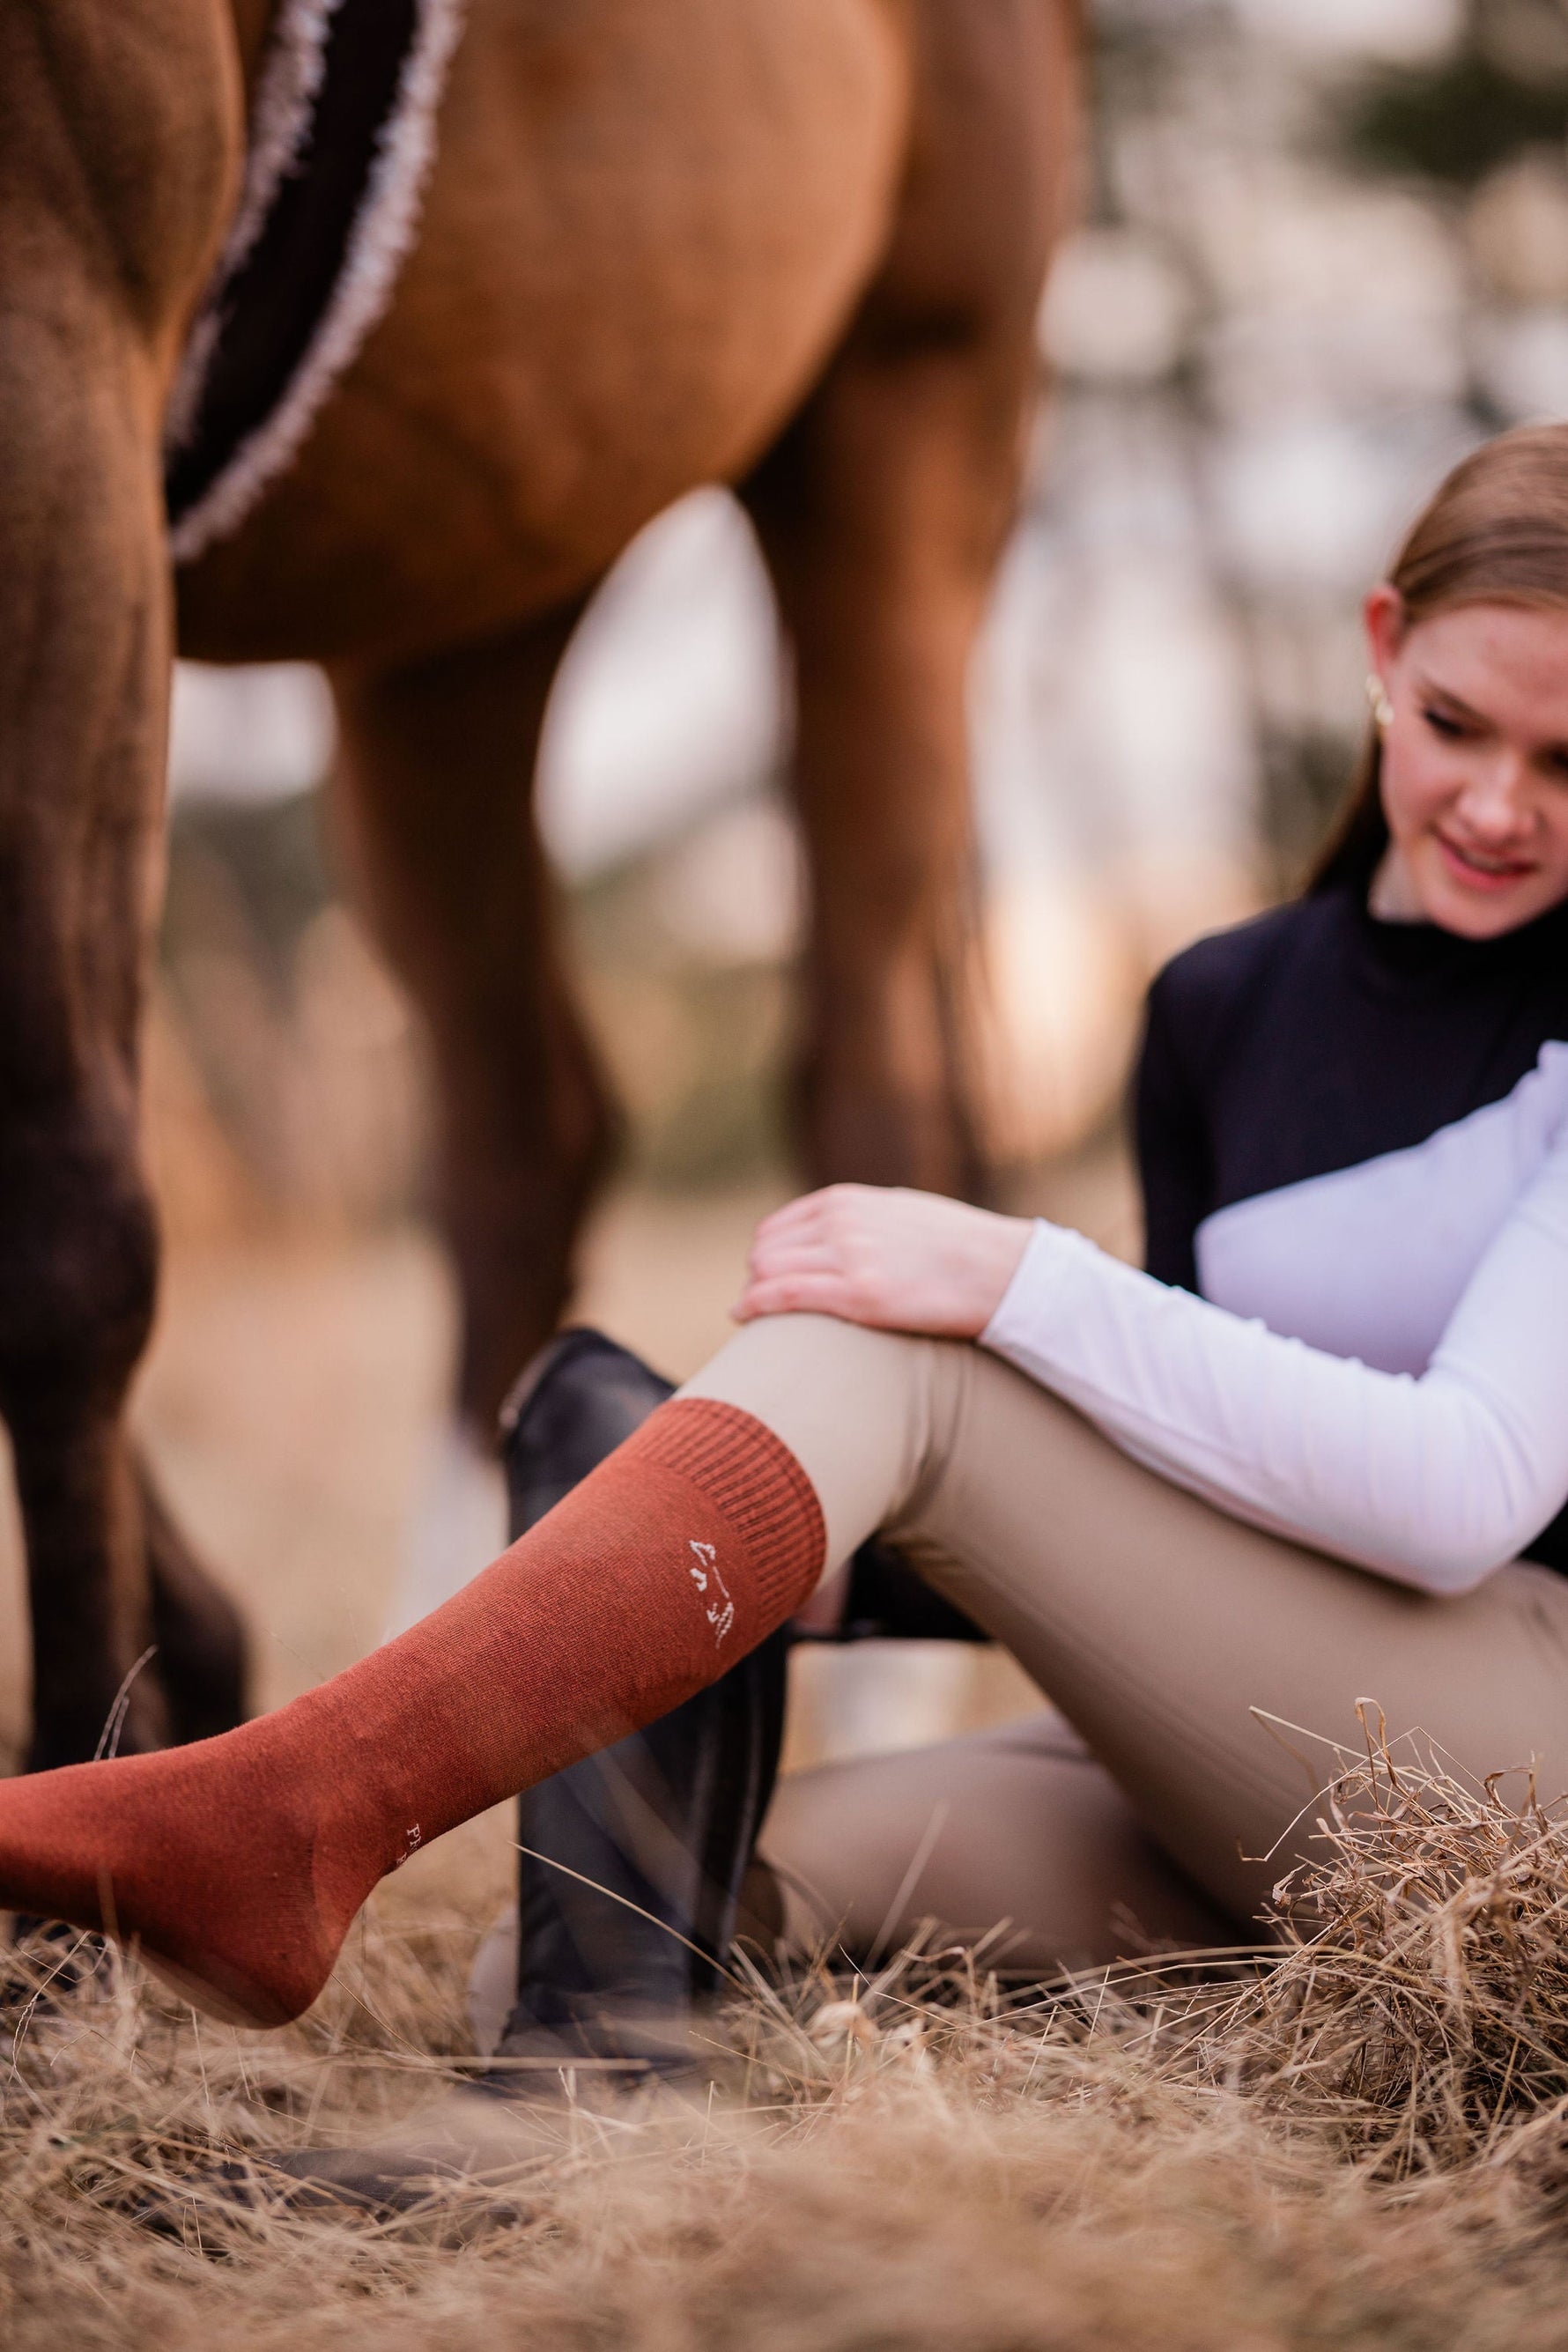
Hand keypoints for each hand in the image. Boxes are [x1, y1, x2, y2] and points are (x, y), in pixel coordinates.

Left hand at [733, 1185, 1032, 1338]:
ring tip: (751, 1317)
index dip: (766, 1258)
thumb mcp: (899, 1214)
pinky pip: (782, 1296)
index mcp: (848, 1200)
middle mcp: (841, 1223)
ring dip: (752, 1295)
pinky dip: (753, 1306)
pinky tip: (743, 1318)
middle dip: (757, 1280)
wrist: (1000, 1271)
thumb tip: (831, 1234)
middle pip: (766, 1252)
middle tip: (758, 1306)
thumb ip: (860, 1219)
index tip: (764, 1281)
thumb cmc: (956, 1249)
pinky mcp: (858, 1295)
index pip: (778, 1228)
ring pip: (767, 1273)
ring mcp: (849, 1257)